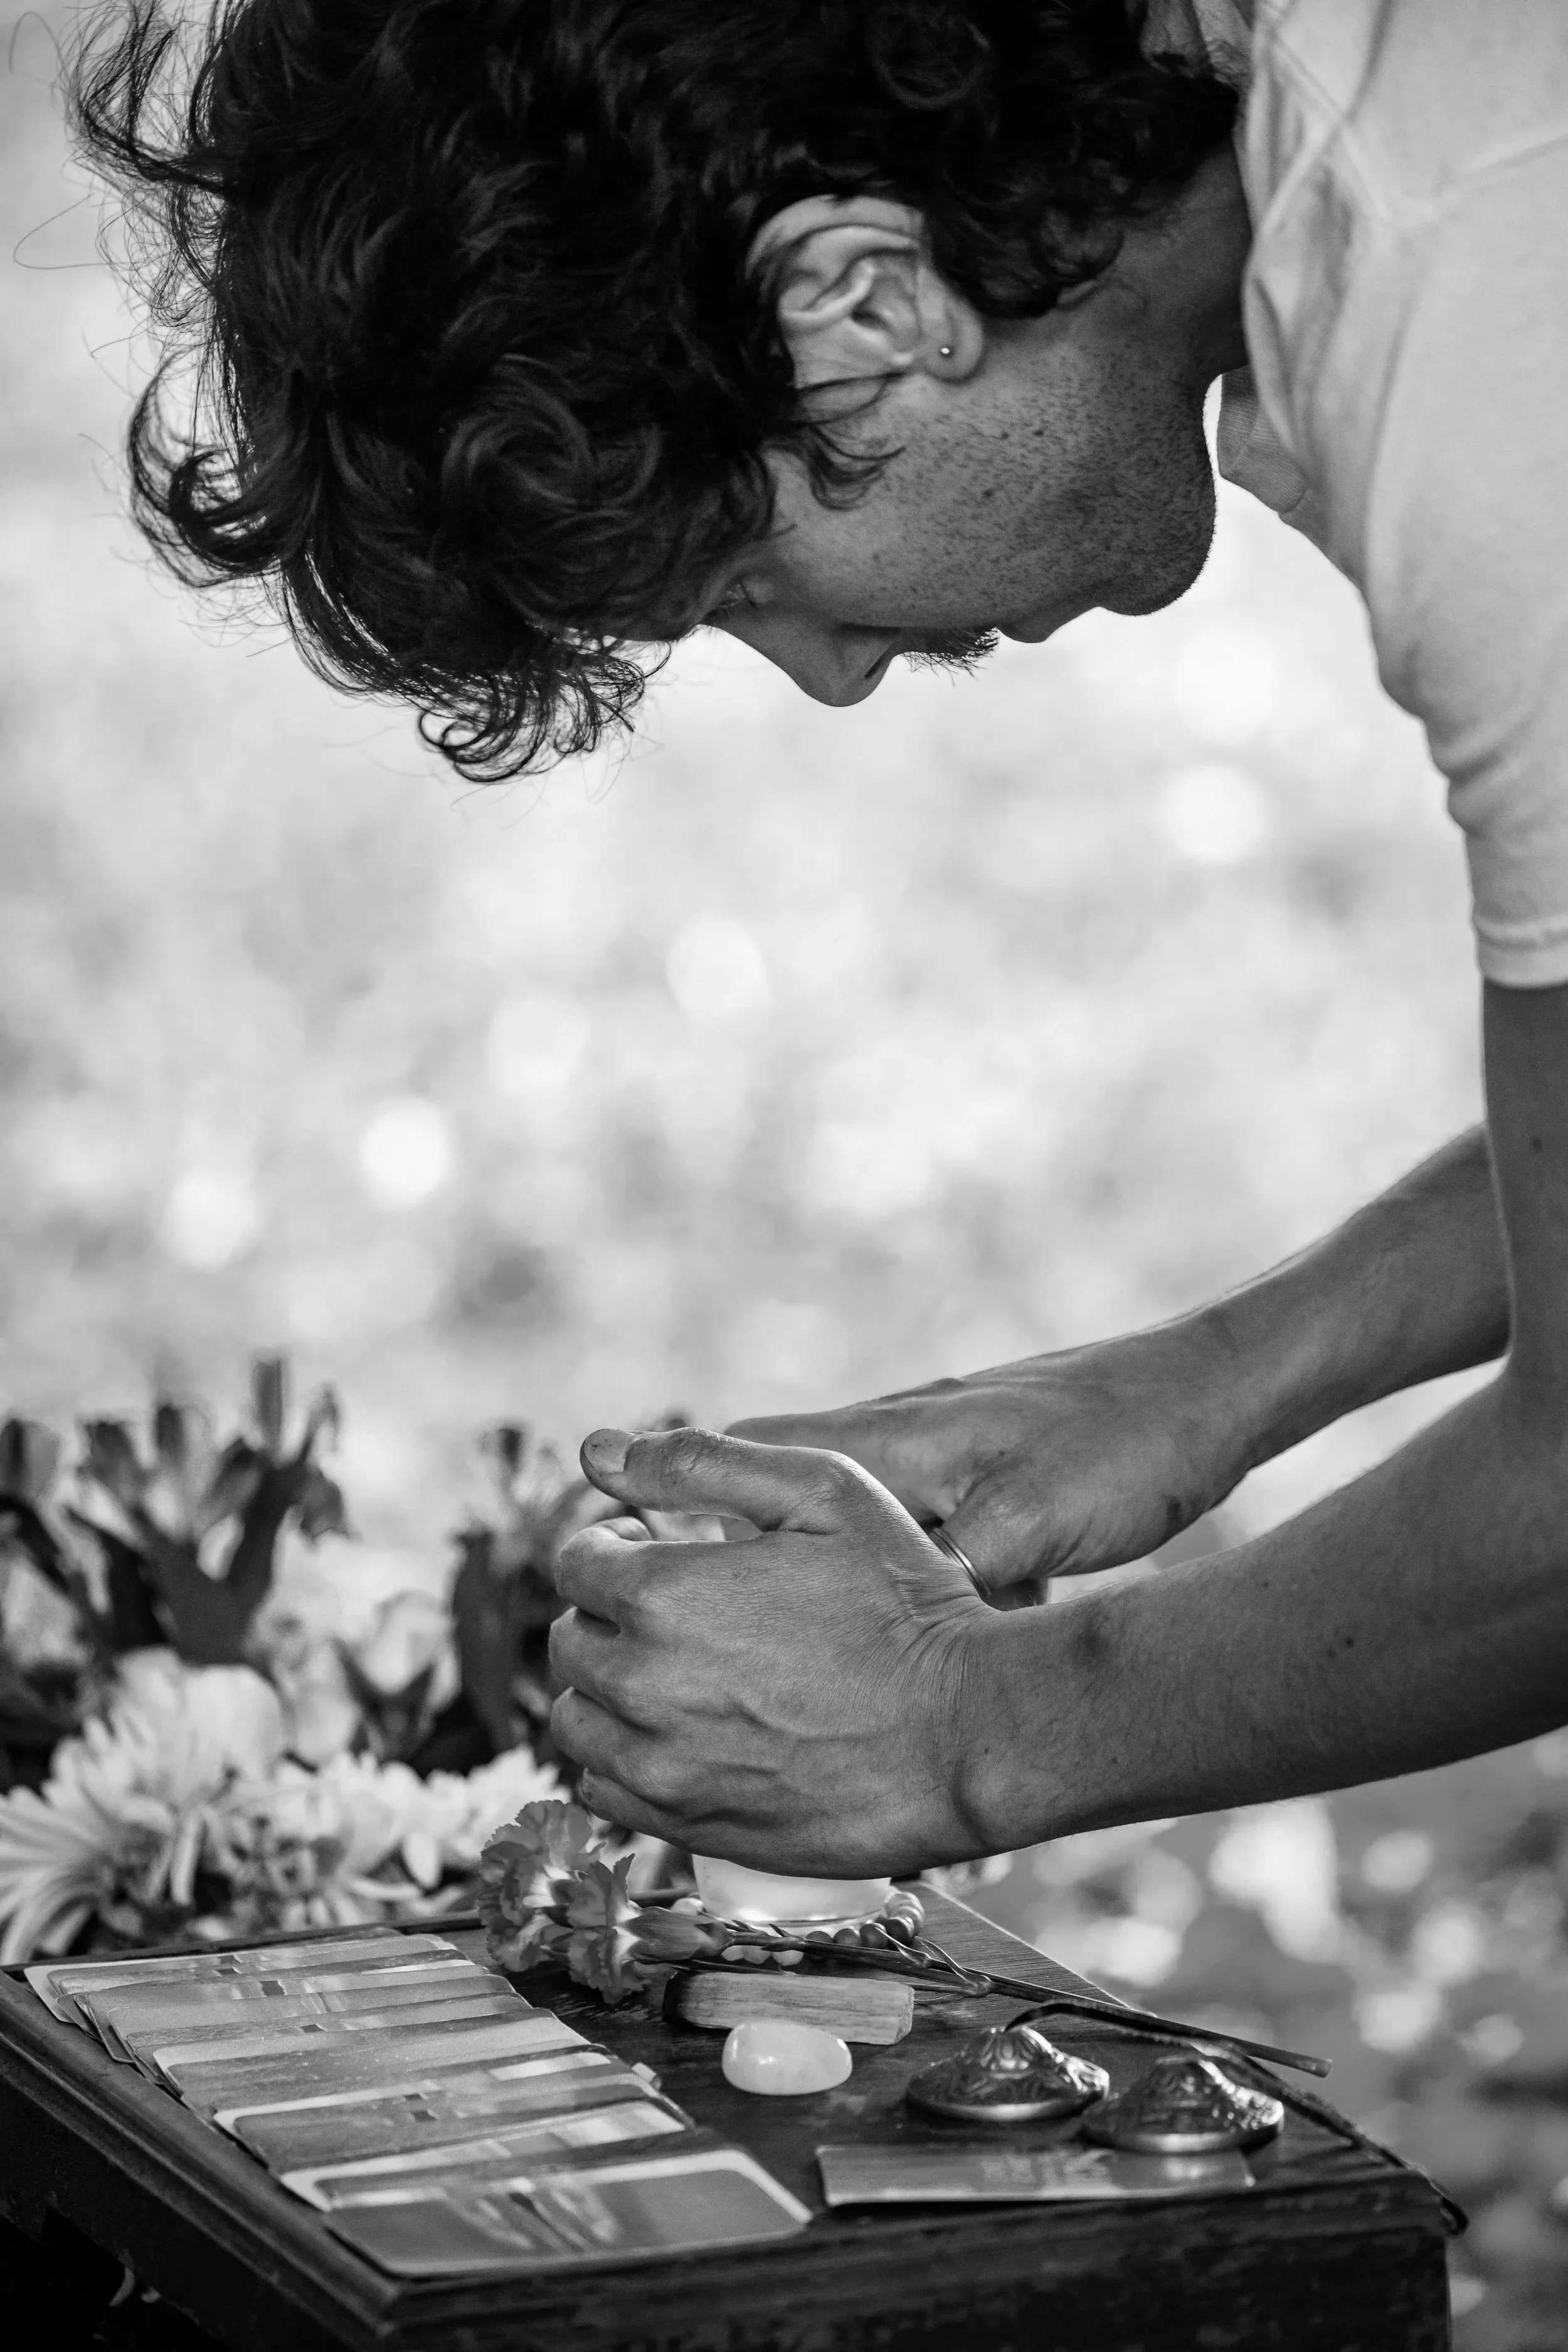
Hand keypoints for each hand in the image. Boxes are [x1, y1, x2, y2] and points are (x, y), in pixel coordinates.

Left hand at [547, 1425, 997, 1873]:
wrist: (967, 1732)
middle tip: (673, 1610)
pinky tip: (682, 1736)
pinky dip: (625, 1759)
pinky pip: (605, 1791)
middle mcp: (643, 1685)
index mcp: (662, 1595)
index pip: (575, 1564)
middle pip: (569, 1642)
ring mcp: (661, 1766)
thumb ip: (702, 1462)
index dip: (613, 1545)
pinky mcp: (688, 1826)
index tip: (653, 1546)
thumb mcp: (822, 1491)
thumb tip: (597, 1452)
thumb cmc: (904, 1601)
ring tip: (675, 1673)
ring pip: (577, 1722)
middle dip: (607, 1614)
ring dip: (608, 1690)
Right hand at [729, 1324, 1248, 1594]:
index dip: (677, 1487)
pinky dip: (904, 1581)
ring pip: (851, 1524)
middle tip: (702, 1614)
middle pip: (783, 1488)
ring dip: (833, 1574)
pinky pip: (914, 1538)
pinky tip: (921, 1631)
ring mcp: (944, 1457)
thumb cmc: (1121, 1445)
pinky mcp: (986, 1482)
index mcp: (890, 1439)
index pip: (746, 1452)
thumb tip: (869, 1631)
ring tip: (796, 1643)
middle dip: (744, 1552)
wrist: (1209, 1396)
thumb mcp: (1029, 1519)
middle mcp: (901, 1438)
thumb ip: (942, 1568)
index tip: (631, 1527)